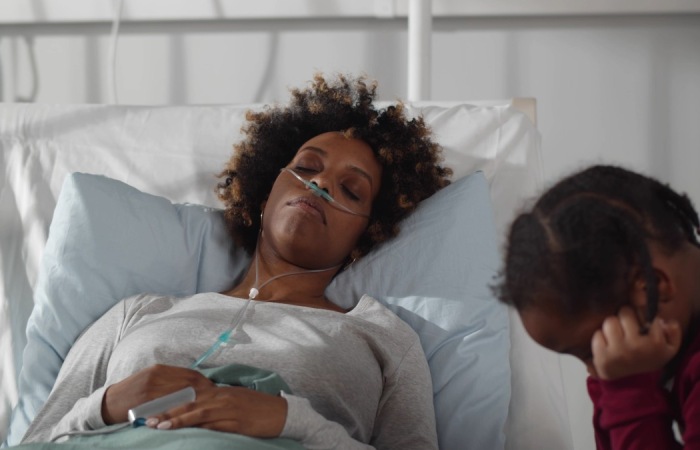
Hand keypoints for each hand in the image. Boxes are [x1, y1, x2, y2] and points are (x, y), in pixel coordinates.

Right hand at [102, 364, 213, 423]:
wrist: (108, 403)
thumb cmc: (132, 393)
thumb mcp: (150, 381)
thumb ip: (168, 380)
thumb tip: (191, 385)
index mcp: (158, 369)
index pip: (188, 373)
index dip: (203, 381)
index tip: (214, 389)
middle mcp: (156, 375)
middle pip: (188, 382)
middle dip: (203, 390)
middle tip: (216, 399)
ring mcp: (151, 387)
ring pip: (180, 393)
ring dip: (196, 399)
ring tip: (208, 406)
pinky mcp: (146, 400)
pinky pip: (168, 403)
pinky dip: (180, 407)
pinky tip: (190, 412)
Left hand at [146, 386, 286, 437]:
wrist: (281, 413)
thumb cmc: (257, 408)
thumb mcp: (233, 402)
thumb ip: (214, 404)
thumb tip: (193, 410)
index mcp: (219, 392)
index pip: (188, 395)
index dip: (169, 402)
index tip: (150, 408)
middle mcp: (221, 397)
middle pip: (189, 403)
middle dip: (167, 411)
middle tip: (146, 418)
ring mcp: (229, 409)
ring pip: (198, 413)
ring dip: (177, 419)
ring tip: (160, 426)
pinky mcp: (236, 422)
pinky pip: (214, 426)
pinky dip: (198, 429)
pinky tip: (187, 433)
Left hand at [590, 306, 681, 379]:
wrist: (635, 387)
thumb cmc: (650, 361)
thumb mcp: (670, 349)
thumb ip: (673, 331)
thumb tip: (661, 320)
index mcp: (654, 342)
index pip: (643, 311)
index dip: (640, 314)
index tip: (641, 323)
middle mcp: (636, 346)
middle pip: (624, 313)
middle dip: (625, 318)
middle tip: (627, 327)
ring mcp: (617, 352)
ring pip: (609, 322)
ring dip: (612, 327)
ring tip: (617, 337)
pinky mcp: (602, 357)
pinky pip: (597, 335)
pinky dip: (601, 338)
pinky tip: (608, 346)